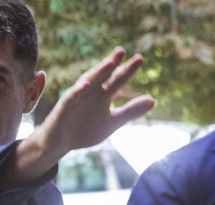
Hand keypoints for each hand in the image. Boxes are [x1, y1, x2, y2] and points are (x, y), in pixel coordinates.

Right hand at [0, 47, 154, 190]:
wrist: (60, 144)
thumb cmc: (84, 130)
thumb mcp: (112, 122)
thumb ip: (130, 111)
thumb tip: (153, 100)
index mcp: (102, 95)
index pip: (116, 79)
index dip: (127, 70)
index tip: (140, 58)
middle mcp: (90, 93)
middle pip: (102, 76)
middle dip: (111, 64)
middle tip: (122, 51)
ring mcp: (76, 99)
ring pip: (87, 82)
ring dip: (97, 72)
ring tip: (109, 63)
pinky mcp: (64, 108)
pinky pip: (71, 97)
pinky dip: (78, 90)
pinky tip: (86, 84)